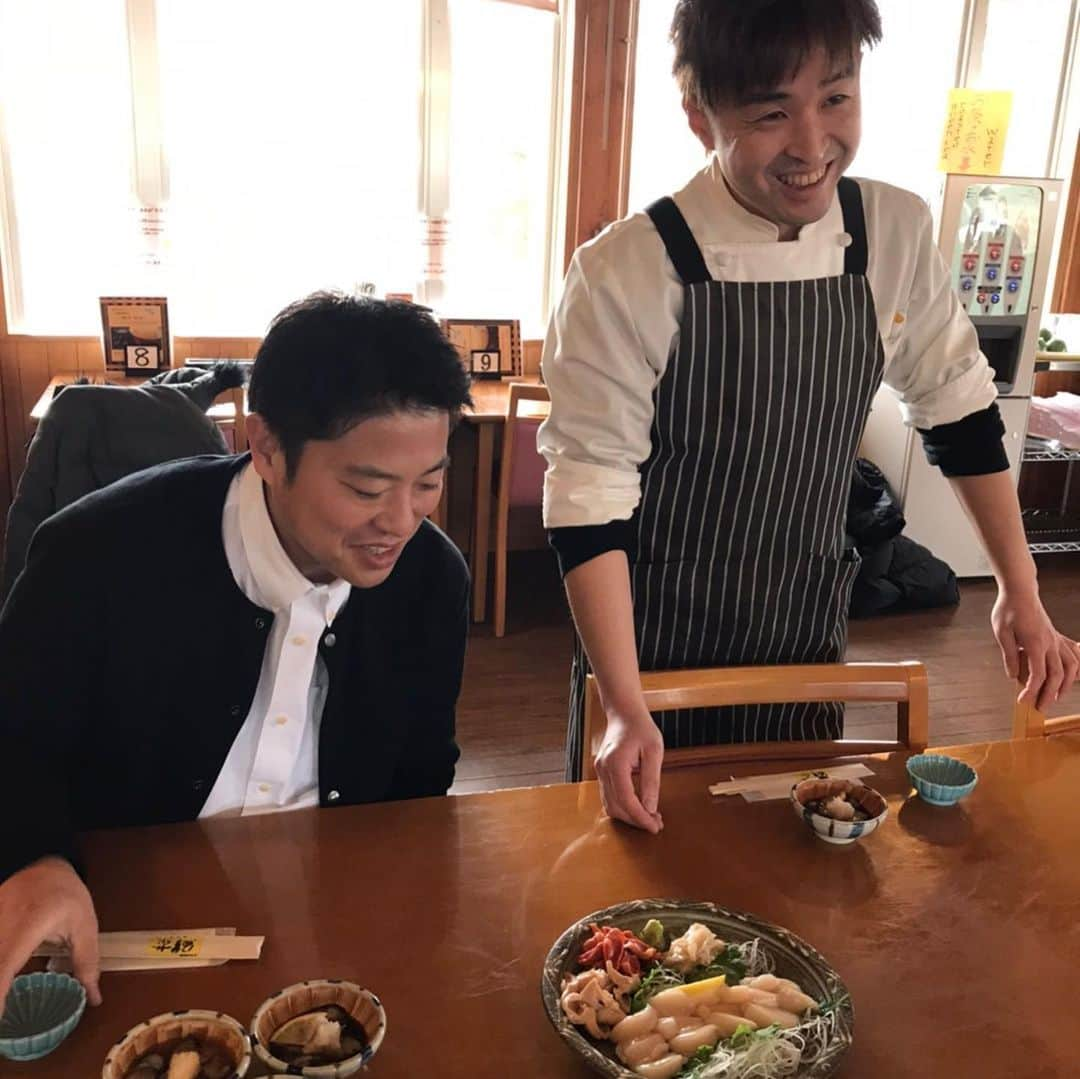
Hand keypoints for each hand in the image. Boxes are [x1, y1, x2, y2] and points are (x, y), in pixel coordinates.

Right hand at [0, 858, 100, 1007]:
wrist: (37, 861)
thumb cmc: (61, 890)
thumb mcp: (83, 922)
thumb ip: (87, 961)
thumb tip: (93, 996)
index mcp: (25, 930)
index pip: (3, 971)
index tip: (1, 1022)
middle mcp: (1, 933)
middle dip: (0, 996)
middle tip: (9, 1021)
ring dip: (1, 985)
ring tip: (9, 1006)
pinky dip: (0, 975)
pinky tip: (6, 987)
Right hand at [593, 707, 664, 833]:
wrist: (624, 713)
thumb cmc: (641, 728)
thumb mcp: (654, 751)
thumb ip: (651, 780)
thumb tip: (650, 808)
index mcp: (615, 763)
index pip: (626, 799)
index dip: (640, 817)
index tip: (655, 826)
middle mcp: (603, 769)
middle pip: (616, 807)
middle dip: (635, 820)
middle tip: (656, 824)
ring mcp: (599, 771)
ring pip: (610, 805)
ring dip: (629, 816)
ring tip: (650, 817)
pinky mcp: (601, 772)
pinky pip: (609, 797)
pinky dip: (623, 807)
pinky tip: (639, 807)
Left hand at [992, 588, 1079, 710]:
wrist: (1021, 591)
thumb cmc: (1009, 609)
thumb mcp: (1001, 632)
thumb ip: (1009, 655)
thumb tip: (1013, 676)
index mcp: (1035, 643)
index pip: (1037, 673)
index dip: (1031, 690)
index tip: (1023, 701)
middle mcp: (1050, 643)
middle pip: (1056, 675)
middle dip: (1049, 694)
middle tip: (1040, 708)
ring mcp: (1056, 640)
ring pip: (1070, 667)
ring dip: (1065, 685)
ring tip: (1055, 697)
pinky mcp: (1057, 636)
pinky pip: (1072, 655)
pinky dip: (1075, 668)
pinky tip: (1072, 676)